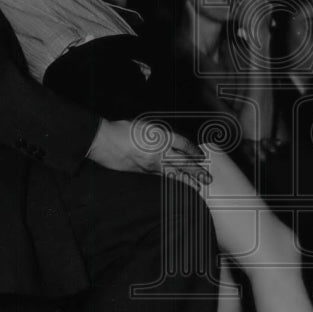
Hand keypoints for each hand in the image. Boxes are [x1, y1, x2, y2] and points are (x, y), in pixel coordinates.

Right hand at [87, 118, 211, 185]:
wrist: (105, 140)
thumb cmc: (123, 129)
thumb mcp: (146, 125)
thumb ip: (160, 134)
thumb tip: (171, 142)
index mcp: (161, 136)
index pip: (184, 145)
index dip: (194, 151)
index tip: (201, 156)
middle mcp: (159, 151)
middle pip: (183, 163)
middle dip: (196, 171)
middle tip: (208, 178)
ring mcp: (151, 163)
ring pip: (174, 173)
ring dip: (187, 179)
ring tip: (198, 186)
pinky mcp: (143, 171)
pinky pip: (162, 176)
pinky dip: (172, 179)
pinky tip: (177, 182)